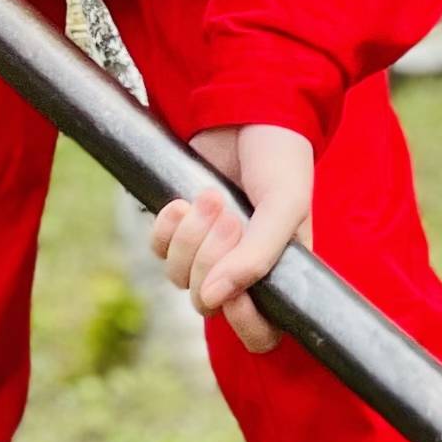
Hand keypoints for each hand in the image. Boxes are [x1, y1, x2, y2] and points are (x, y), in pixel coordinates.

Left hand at [149, 122, 313, 351]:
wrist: (248, 108)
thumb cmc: (280, 157)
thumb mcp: (285, 204)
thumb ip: (258, 255)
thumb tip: (212, 298)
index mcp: (280, 271)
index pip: (262, 333)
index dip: (243, 322)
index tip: (235, 291)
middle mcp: (243, 267)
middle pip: (208, 304)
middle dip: (211, 259)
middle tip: (229, 214)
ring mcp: (208, 249)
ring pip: (178, 278)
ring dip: (189, 239)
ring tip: (210, 197)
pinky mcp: (180, 226)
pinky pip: (157, 249)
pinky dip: (165, 228)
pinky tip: (180, 202)